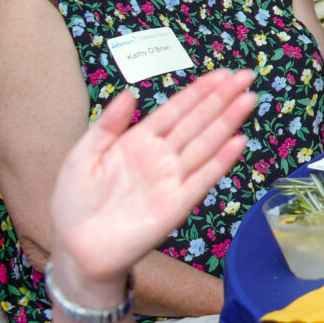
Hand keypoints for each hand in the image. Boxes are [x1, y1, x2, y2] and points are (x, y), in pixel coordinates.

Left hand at [44, 72, 260, 292]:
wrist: (76, 249)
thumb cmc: (75, 203)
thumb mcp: (81, 156)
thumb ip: (107, 125)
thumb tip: (130, 92)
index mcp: (138, 142)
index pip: (175, 110)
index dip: (199, 91)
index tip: (222, 73)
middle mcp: (161, 157)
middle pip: (197, 122)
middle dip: (222, 98)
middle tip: (246, 76)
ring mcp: (171, 180)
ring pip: (205, 145)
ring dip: (228, 122)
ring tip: (248, 99)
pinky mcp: (177, 205)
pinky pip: (202, 180)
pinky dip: (221, 162)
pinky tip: (237, 142)